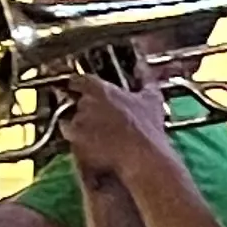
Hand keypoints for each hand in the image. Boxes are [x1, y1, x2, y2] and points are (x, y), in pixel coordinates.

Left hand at [53, 70, 177, 176]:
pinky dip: (82, 147)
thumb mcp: (152, 99)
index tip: (80, 88)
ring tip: (101, 139)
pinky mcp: (75, 145)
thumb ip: (145, 79)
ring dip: (83, 130)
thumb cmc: (147, 128)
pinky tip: (98, 151)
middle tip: (103, 120)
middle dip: (87, 112)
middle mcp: (84, 105)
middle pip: (78, 105)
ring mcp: (78, 126)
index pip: (78, 81)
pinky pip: (74, 144)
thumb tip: (142, 68)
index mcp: (100, 90)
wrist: (142, 158)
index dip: (79, 85)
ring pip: (74, 125)